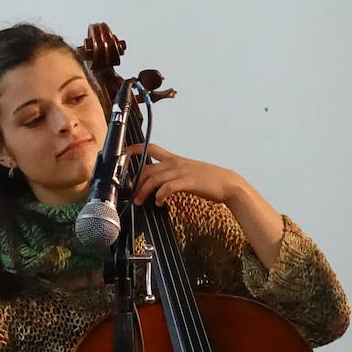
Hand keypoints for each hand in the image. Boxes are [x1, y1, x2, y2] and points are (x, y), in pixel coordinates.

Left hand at [125, 142, 282, 267]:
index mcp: (174, 159)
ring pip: (154, 179)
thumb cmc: (207, 180)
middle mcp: (175, 163)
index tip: (123, 152)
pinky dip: (160, 196)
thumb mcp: (187, 171)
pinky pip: (167, 188)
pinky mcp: (188, 182)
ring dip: (143, 191)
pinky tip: (159, 202)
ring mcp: (181, 171)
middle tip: (131, 194)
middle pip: (147, 169)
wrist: (228, 184)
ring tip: (140, 201)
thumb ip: (172, 174)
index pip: (151, 148)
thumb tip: (156, 183)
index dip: (135, 149)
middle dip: (135, 182)